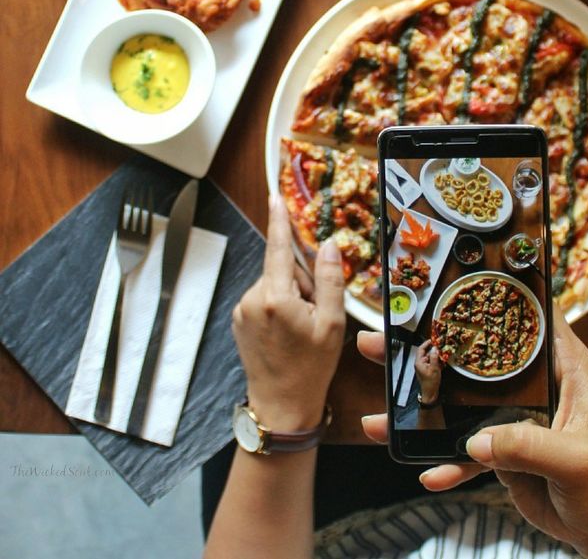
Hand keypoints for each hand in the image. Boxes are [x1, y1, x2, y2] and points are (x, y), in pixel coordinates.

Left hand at [232, 195, 344, 431]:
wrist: (281, 406)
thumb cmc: (311, 367)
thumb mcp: (332, 323)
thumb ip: (330, 279)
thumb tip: (328, 245)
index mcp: (275, 297)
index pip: (278, 249)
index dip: (279, 221)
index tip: (275, 197)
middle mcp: (252, 299)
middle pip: (282, 269)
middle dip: (302, 282)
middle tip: (315, 313)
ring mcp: (242, 310)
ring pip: (274, 284)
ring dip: (291, 296)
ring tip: (301, 328)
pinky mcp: (239, 320)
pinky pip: (264, 299)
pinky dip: (279, 306)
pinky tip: (288, 331)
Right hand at [357, 314, 587, 558]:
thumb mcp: (578, 461)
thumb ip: (529, 446)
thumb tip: (476, 442)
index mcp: (562, 366)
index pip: (525, 316)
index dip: (488, 295)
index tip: (444, 282)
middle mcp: (532, 382)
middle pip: (473, 354)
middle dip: (426, 348)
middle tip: (380, 340)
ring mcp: (512, 414)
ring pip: (457, 401)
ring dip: (419, 408)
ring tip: (375, 417)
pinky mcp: (500, 446)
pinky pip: (462, 449)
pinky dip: (443, 461)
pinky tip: (426, 473)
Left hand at [414, 340, 440, 401]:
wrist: (430, 394)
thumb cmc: (431, 382)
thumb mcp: (434, 369)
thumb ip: (434, 357)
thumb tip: (435, 348)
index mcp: (419, 362)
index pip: (421, 349)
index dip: (426, 343)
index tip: (433, 340)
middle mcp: (420, 363)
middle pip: (426, 353)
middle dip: (433, 350)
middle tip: (441, 347)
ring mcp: (424, 367)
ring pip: (430, 358)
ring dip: (436, 356)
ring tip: (444, 354)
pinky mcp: (428, 370)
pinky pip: (432, 363)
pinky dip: (437, 361)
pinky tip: (443, 362)